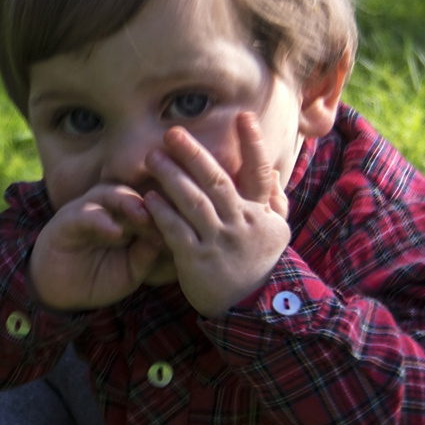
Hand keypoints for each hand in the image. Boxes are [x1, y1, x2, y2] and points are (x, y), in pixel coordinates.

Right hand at [28, 183, 165, 311]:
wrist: (60, 292)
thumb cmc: (99, 278)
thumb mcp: (131, 271)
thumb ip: (148, 256)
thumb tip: (171, 239)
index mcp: (129, 218)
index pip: (153, 204)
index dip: (170, 208)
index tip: (190, 219)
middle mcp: (110, 209)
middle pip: (136, 192)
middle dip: (154, 201)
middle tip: (171, 212)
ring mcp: (88, 210)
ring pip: (110, 194)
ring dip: (128, 203)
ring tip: (143, 217)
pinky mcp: (67, 220)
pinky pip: (85, 214)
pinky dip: (100, 220)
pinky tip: (114, 232)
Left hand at [142, 112, 290, 317]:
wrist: (251, 308)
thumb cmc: (260, 264)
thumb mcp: (276, 232)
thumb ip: (273, 201)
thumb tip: (273, 172)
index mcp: (260, 213)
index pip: (259, 171)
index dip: (252, 143)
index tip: (243, 115)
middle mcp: (241, 223)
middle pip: (216, 181)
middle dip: (194, 154)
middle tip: (172, 133)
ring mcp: (219, 241)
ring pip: (194, 202)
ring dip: (172, 177)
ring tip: (153, 158)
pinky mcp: (197, 260)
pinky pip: (177, 231)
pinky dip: (162, 213)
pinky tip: (148, 197)